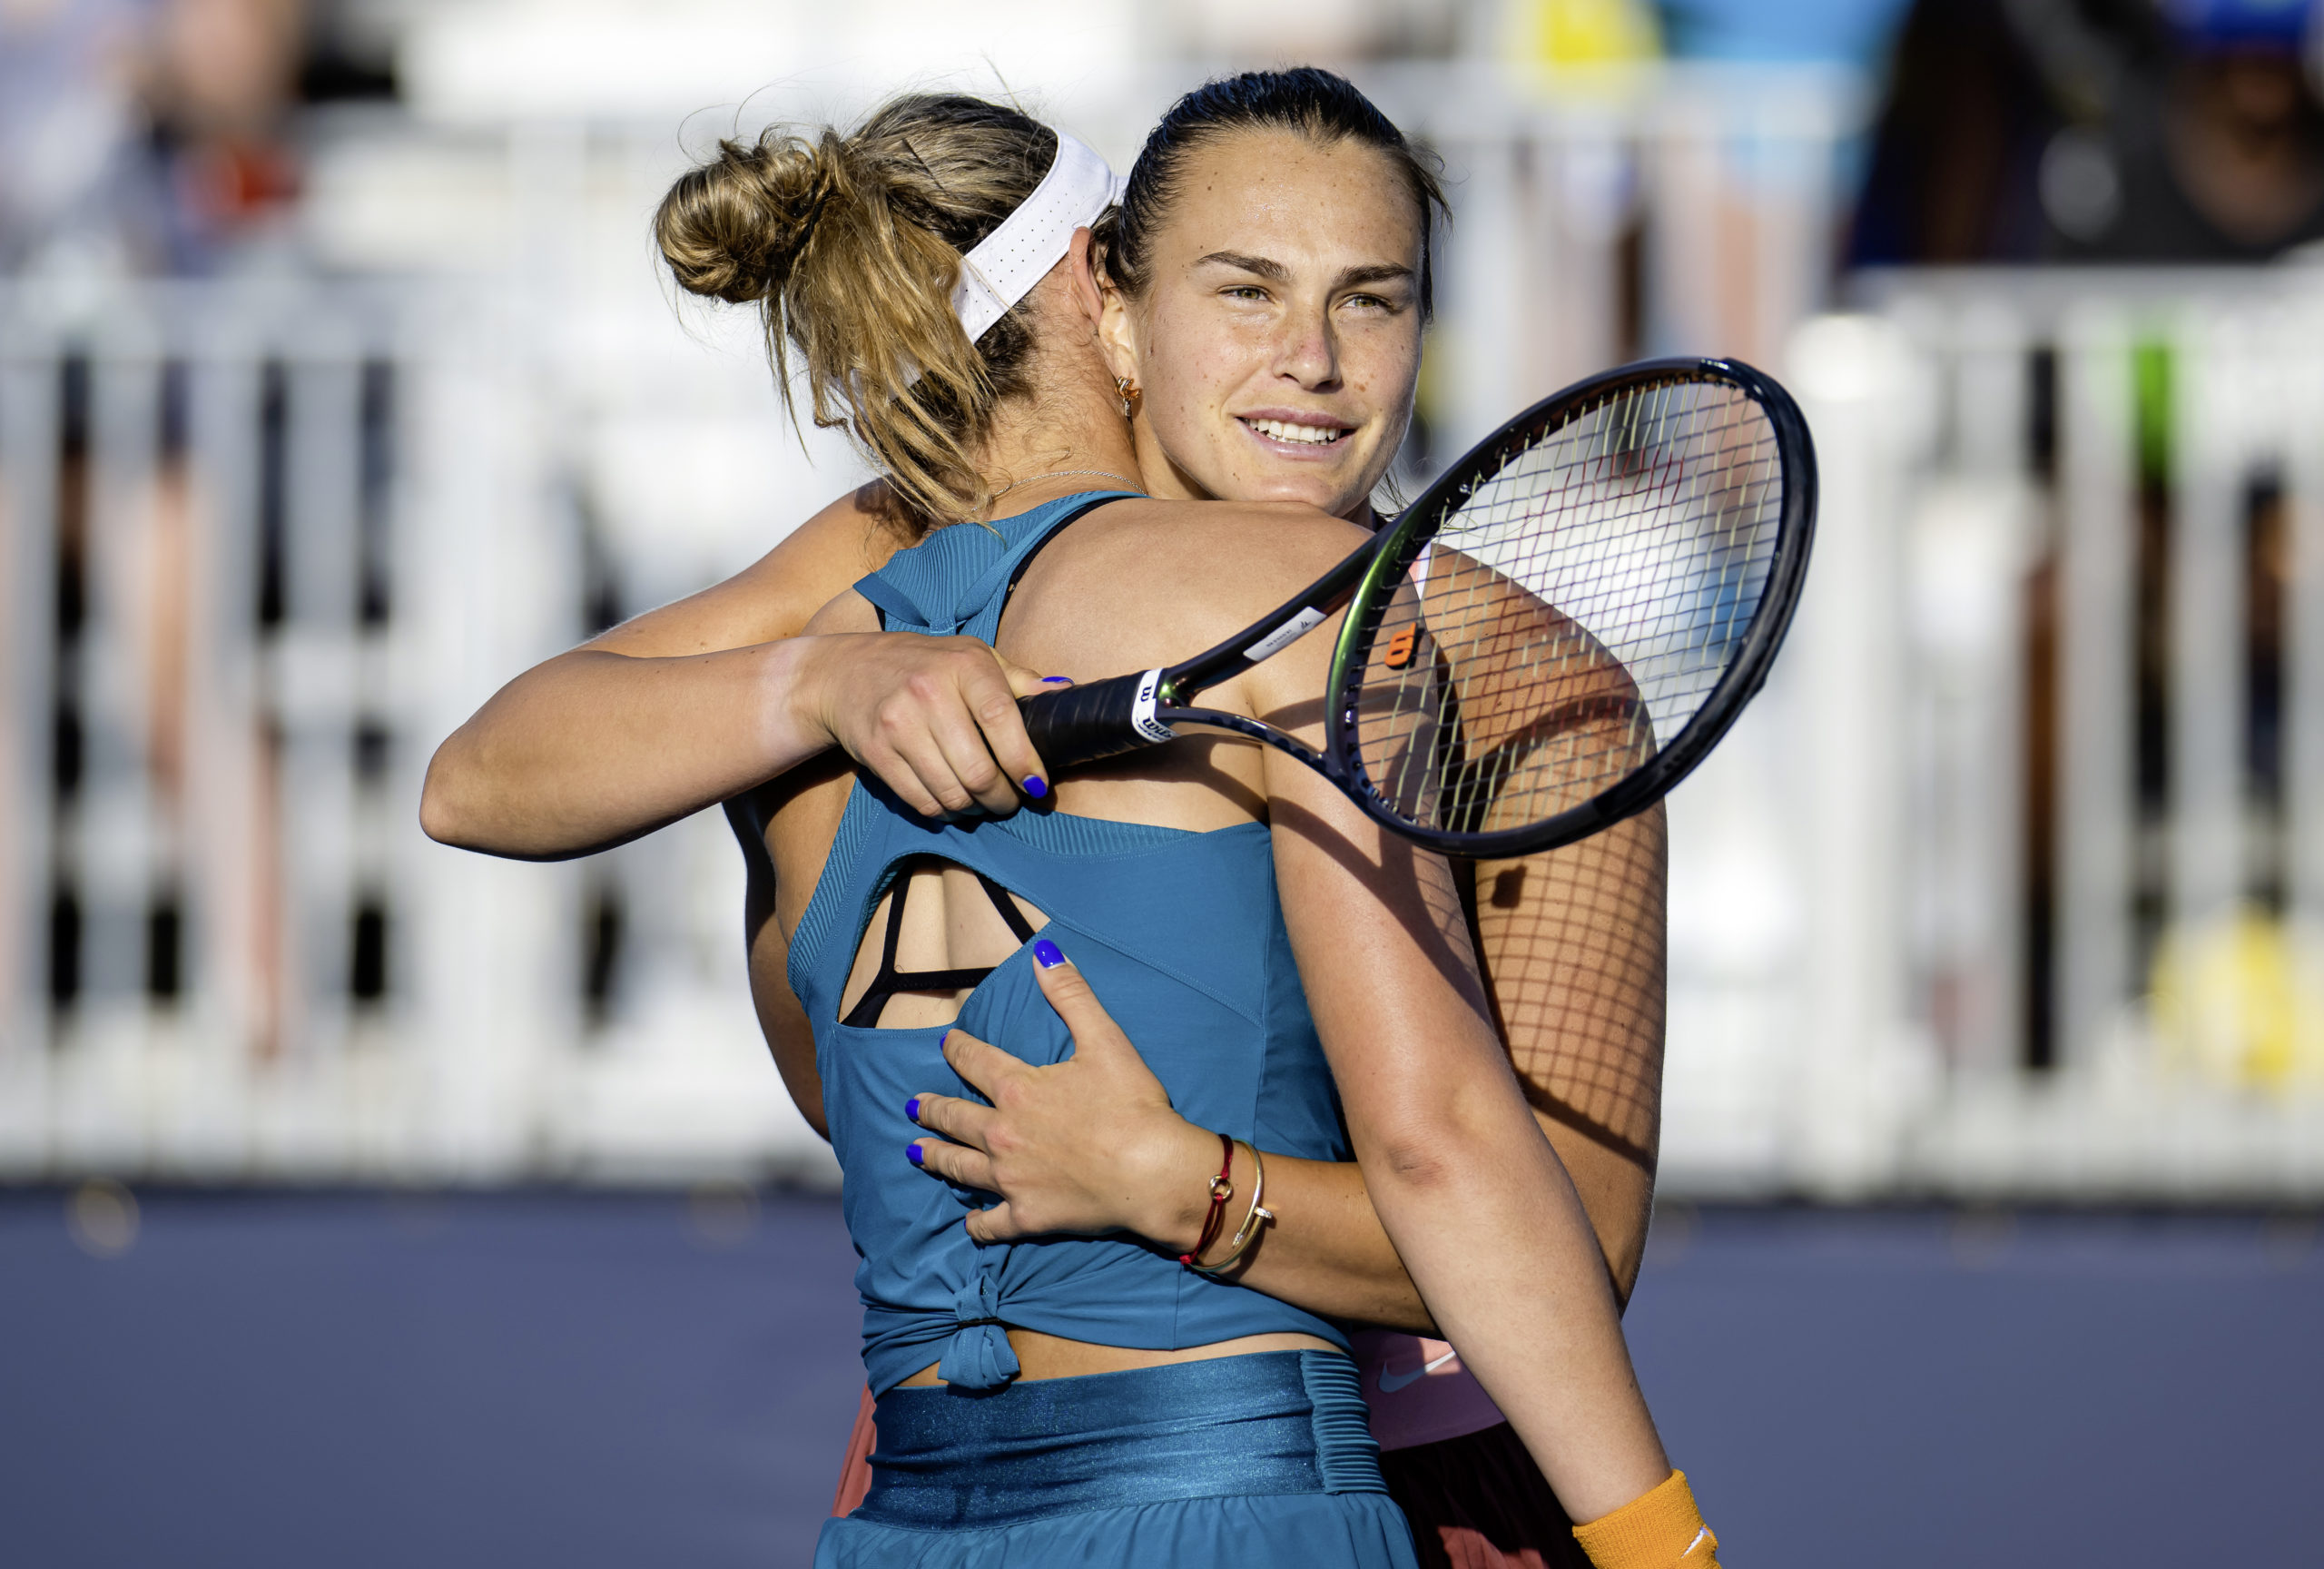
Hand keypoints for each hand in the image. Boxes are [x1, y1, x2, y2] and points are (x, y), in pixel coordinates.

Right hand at [792, 633, 1064, 816]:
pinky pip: (920, 801)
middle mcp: (929, 692)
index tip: (1037, 787)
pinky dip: (942, 812)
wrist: (843, 672)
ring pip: (950, 792)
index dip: (1024, 762)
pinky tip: (950, 802)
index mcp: (964, 665)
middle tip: (1009, 801)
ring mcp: (898, 723)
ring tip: (980, 803)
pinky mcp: (875, 751)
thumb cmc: (923, 664)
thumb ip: (1018, 679)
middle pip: (978, 771)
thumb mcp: (971, 656)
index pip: (1002, 721)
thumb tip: (1065, 693)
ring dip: (973, 809)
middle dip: (1001, 798)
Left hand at [906, 946, 1218, 1246]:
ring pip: (958, 1167)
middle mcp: (1002, 1133)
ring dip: (934, 1157)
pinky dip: (976, 1224)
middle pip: (954, 1117)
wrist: (1152, 1172)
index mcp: (1018, 1089)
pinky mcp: (1026, 1216)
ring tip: (916, 1152)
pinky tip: (968, 1223)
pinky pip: (990, 1224)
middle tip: (913, 1106)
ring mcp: (1010, 1179)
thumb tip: (1043, 953)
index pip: (974, 1061)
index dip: (957, 1049)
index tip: (946, 1044)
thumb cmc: (1132, 1105)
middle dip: (932, 1108)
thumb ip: (1070, 994)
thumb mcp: (1105, 1039)